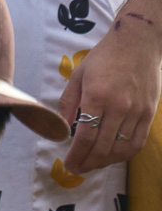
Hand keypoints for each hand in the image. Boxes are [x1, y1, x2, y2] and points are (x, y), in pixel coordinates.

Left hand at [59, 12, 161, 171]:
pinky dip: (124, 154)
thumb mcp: (79, 75)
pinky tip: (113, 156)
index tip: (68, 164)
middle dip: (87, 163)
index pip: (85, 136)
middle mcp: (118, 106)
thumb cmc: (105, 57)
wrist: (138, 42)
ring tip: (93, 164)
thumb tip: (61, 128)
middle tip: (77, 168)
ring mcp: (136, 111)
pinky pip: (137, 142)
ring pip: (120, 149)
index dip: (76, 155)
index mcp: (96, 95)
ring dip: (105, 162)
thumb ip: (68, 102)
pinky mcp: (149, 113)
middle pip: (102, 147)